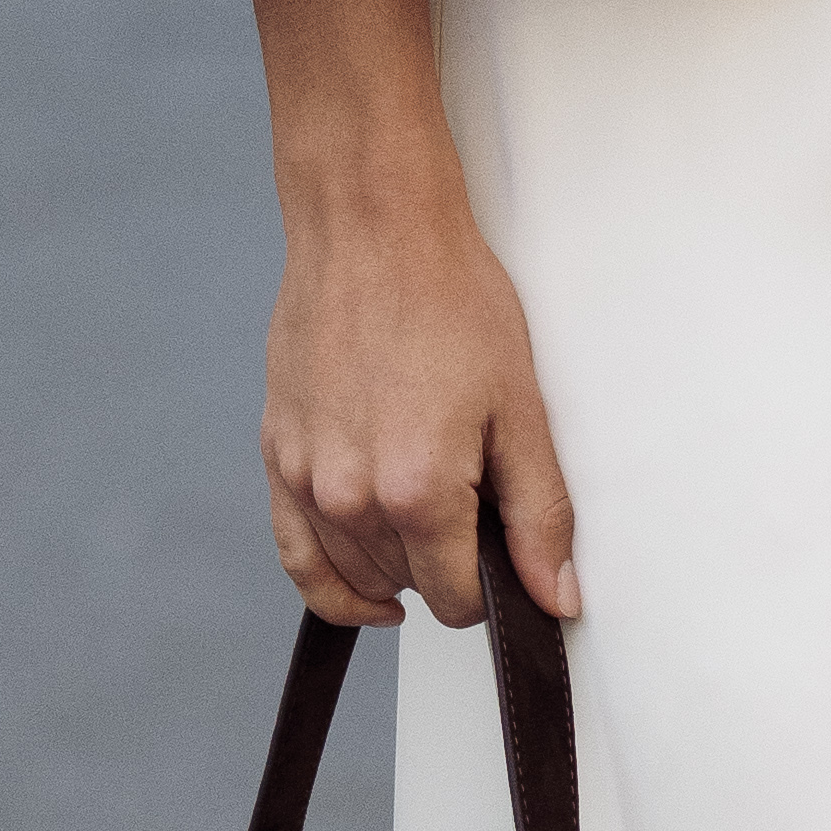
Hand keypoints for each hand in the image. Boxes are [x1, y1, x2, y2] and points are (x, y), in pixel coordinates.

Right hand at [259, 171, 576, 628]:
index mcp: (417, 490)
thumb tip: (553, 595)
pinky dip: (331, 584)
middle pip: (409, 586)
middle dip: (447, 565)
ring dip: (397, 567)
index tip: (504, 550)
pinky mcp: (278, 456)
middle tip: (472, 499)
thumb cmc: (450, 300)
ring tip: (429, 517)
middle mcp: (350, 496)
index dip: (492, 586)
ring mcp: (305, 479)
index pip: (458, 599)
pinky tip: (367, 594)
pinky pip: (297, 556)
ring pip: (356, 576)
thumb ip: (538, 514)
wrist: (374, 230)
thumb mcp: (520, 408)